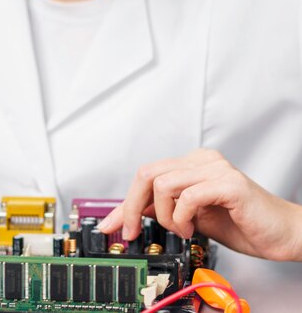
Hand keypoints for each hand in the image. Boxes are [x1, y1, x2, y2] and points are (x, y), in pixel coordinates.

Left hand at [98, 148, 301, 261]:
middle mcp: (201, 160)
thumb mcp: (192, 219)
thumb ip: (164, 211)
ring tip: (182, 230)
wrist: (285, 234)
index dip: (124, 202)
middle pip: (147, 173)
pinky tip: (193, 228)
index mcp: (192, 164)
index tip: (110, 225)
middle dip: (131, 206)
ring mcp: (215, 168)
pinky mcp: (229, 183)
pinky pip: (188, 195)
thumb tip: (129, 217)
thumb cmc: (243, 225)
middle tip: (133, 232)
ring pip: (163, 184)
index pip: (147, 175)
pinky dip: (182, 217)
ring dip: (164, 216)